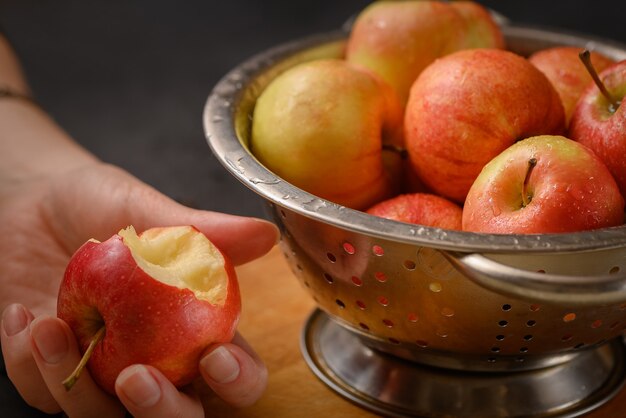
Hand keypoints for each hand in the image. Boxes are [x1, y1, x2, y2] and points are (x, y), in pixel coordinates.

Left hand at [0, 161, 277, 416]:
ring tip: (51, 327)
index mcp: (195, 327)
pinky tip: (22, 316)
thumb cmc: (97, 204)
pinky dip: (29, 363)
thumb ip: (203, 230)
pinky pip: (43, 395)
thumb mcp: (145, 209)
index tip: (215, 358)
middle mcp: (156, 360)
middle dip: (161, 412)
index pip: (234, 374)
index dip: (237, 380)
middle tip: (135, 378)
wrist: (29, 201)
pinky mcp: (50, 374)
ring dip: (77, 389)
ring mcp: (102, 373)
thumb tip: (267, 234)